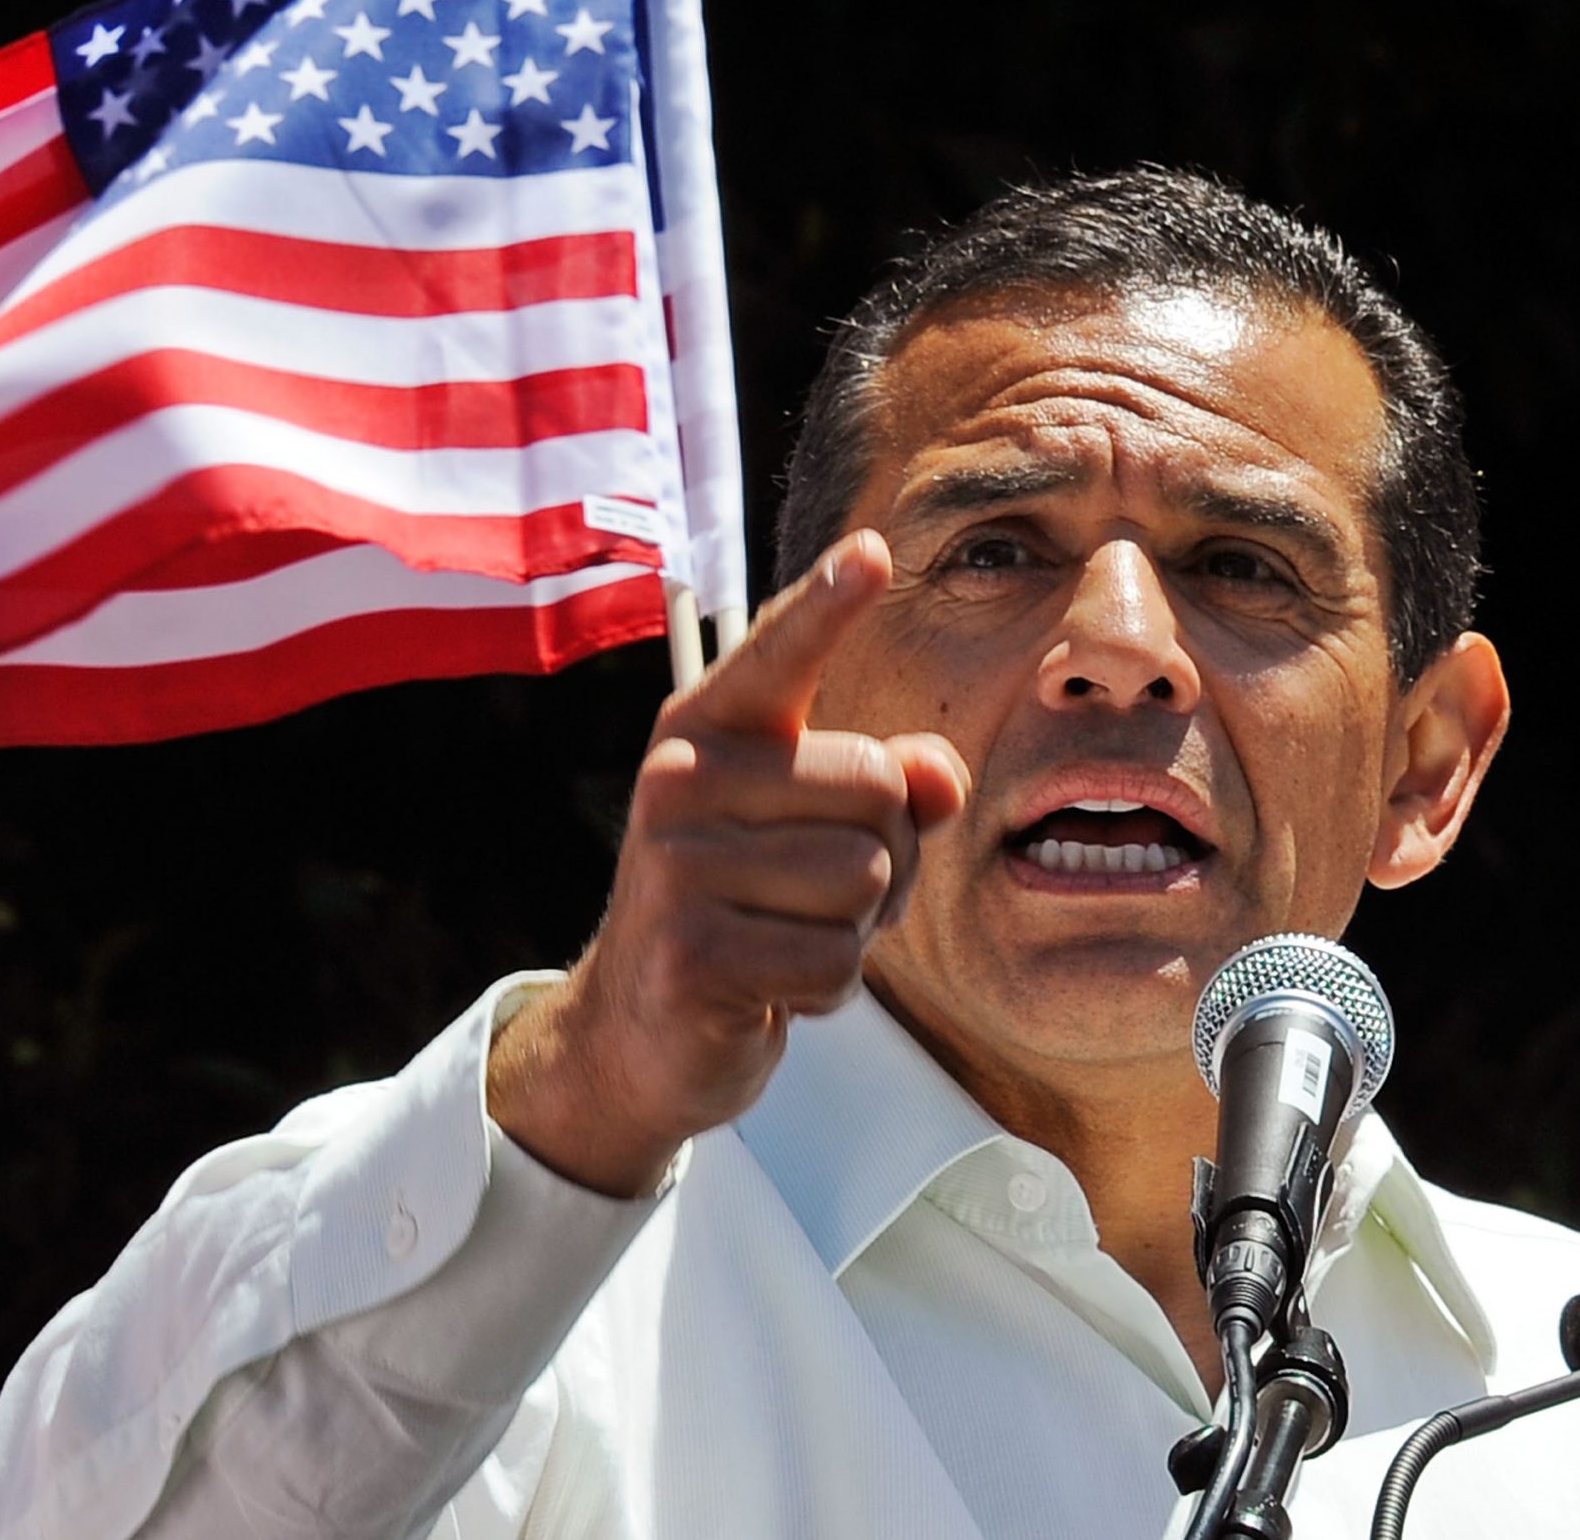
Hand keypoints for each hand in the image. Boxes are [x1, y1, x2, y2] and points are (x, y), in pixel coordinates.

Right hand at [487, 532, 970, 1194]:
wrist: (641, 1029)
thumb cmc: (750, 906)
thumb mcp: (817, 832)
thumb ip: (890, 787)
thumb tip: (939, 777)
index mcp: (708, 730)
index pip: (779, 655)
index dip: (828, 604)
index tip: (874, 550)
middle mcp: (680, 781)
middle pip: (875, 786)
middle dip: (888, 855)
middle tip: (822, 895)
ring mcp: (677, 867)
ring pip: (863, 878)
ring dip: (856, 929)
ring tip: (790, 937)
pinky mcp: (690, 953)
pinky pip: (832, 960)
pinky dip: (826, 988)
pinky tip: (771, 987)